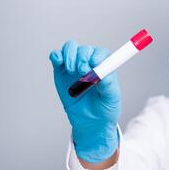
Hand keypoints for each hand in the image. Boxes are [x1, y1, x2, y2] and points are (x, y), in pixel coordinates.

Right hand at [49, 41, 120, 162]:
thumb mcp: (112, 97)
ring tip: (72, 70)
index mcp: (105, 66)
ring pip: (70, 48)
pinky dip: (56, 56)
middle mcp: (90, 63)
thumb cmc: (105, 107)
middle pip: (85, 49)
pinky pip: (57, 56)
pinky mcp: (61, 70)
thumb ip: (108, 84)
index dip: (97, 55)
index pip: (101, 53)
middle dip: (82, 57)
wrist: (91, 121)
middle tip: (82, 71)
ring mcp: (75, 66)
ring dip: (70, 56)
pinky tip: (59, 62)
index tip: (94, 64)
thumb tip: (101, 73)